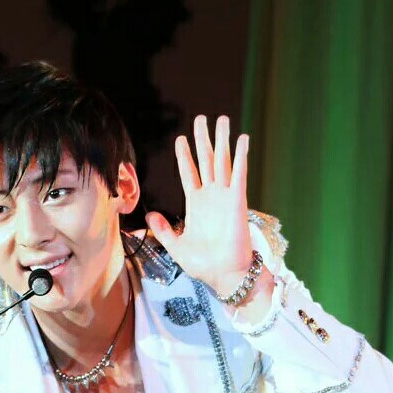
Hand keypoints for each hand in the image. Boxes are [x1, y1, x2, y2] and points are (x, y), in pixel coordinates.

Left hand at [145, 115, 253, 294]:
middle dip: (203, 139)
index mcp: (195, 205)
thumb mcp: (176, 246)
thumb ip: (163, 231)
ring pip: (223, 162)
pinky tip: (242, 140)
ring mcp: (225, 196)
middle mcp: (210, 196)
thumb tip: (150, 216)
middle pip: (206, 160)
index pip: (188, 173)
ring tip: (223, 120)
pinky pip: (239, 174)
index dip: (184, 156)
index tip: (180, 139)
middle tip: (201, 118)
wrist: (223, 274)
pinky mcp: (237, 201)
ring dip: (223, 141)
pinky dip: (241, 156)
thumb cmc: (203, 264)